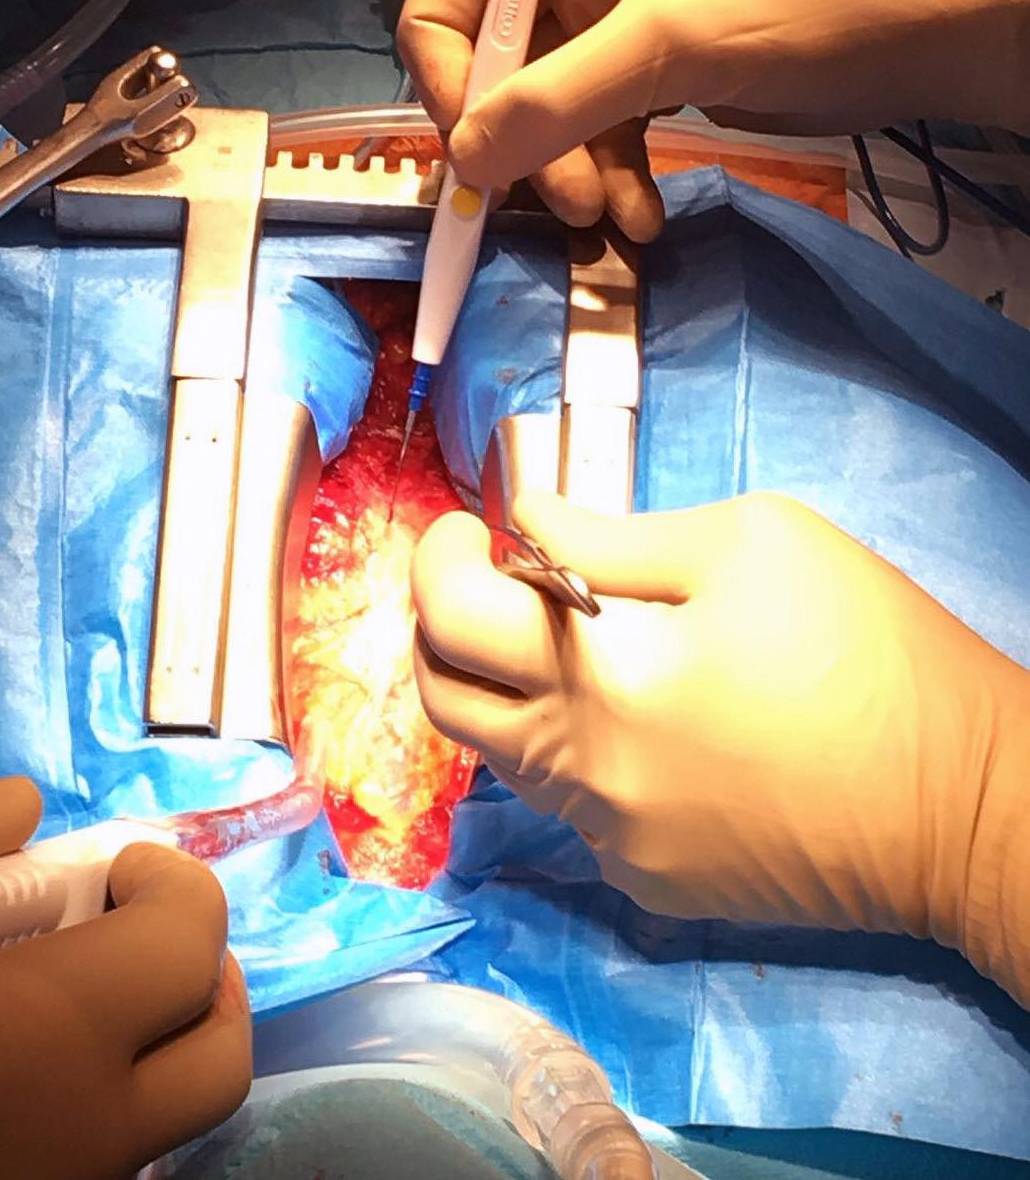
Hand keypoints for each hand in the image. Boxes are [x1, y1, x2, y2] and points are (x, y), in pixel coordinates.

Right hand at [0, 778, 250, 1179]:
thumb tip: (17, 813)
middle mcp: (72, 1143)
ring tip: (93, 1000)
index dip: (174, 886)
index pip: (185, 947)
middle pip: (216, 1058)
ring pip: (167, 1125)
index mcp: (35, 1042)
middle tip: (146, 933)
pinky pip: (104, 1165)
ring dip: (159, 1048)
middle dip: (202, 979)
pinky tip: (29, 1075)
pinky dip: (100, 1108)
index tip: (124, 868)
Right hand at [397, 0, 1029, 240]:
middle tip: (569, 206)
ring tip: (614, 224)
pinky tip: (642, 218)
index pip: (449, 7)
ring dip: (576, 181)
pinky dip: (614, 182)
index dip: (450, 86)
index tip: (478, 160)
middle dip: (529, 151)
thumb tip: (465, 162)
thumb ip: (555, 97)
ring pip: (550, 118)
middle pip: (498, 72)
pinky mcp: (647, 72)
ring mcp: (609, 26)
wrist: (924, 27)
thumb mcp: (665, 41)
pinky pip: (600, 136)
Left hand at [412, 492, 1029, 1003]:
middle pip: (445, 700)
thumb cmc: (869, 649)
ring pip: (503, 757)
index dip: (439, 557)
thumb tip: (523, 522)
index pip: (452, 614)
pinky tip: (641, 725)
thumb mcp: (750, 545)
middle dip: (438, 630)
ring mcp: (609, 839)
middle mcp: (581, 771)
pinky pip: (574, 807)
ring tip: (557, 643)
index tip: (466, 532)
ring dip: (503, 689)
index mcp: (597, 676)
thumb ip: (611, 536)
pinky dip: (575, 752)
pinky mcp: (644, 879)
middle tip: (480, 585)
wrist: (965, 805)